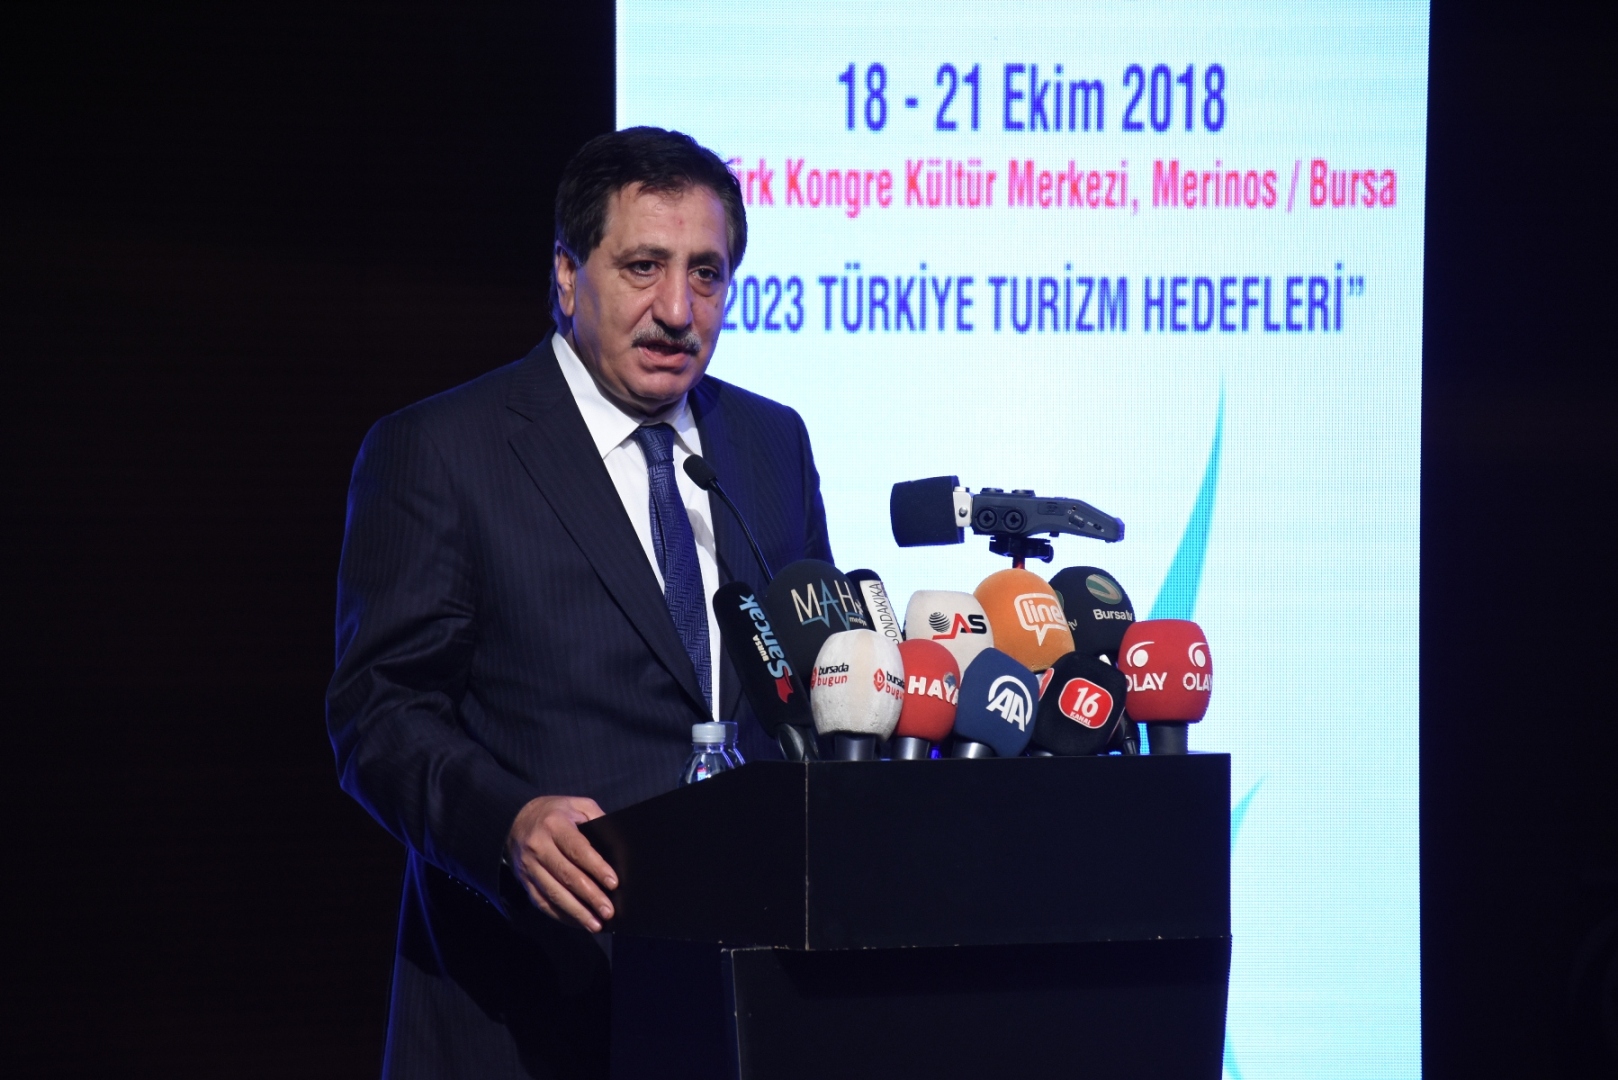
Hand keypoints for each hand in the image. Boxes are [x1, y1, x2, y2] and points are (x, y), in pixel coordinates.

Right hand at [506, 795, 618, 931]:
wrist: (516, 820)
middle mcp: (538, 846)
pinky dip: (561, 915)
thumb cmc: (555, 814)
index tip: (613, 883)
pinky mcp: (524, 881)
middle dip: (590, 895)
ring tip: (596, 924)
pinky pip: (542, 902)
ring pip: (553, 893)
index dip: (596, 867)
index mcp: (554, 824)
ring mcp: (528, 866)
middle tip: (608, 911)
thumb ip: (597, 818)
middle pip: (566, 875)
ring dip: (576, 912)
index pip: (577, 849)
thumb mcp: (577, 805)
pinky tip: (577, 922)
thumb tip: (617, 846)